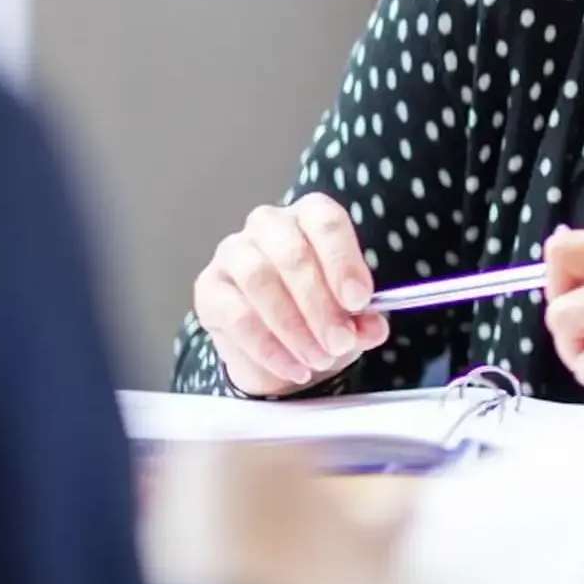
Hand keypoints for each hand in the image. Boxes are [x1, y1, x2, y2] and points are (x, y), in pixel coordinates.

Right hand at [192, 194, 390, 396]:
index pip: (325, 222)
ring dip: (293, 326)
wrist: (280, 348)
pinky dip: (268, 346)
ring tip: (318, 358)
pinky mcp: (209, 288)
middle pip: (292, 254)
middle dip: (320, 305)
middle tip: (340, 341)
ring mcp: (233, 253)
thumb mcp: (352, 317)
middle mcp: (269, 225)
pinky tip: (293, 367)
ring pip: (259, 280)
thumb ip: (366, 320)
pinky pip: (235, 314)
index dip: (343, 261)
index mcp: (310, 216)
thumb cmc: (321, 314)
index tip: (359, 300)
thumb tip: (374, 327)